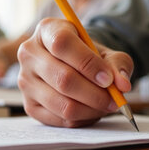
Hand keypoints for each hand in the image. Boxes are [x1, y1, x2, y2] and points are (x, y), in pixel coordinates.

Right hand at [17, 18, 132, 127]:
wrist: (72, 66)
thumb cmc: (88, 56)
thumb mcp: (106, 52)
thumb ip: (118, 64)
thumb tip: (122, 85)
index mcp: (46, 30)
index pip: (62, 44)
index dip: (88, 63)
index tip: (109, 79)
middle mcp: (29, 53)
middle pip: (63, 78)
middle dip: (95, 94)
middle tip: (115, 100)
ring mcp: (25, 80)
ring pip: (62, 104)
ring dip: (91, 109)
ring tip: (105, 105)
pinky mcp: (29, 105)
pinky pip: (59, 119)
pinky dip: (82, 119)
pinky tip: (91, 110)